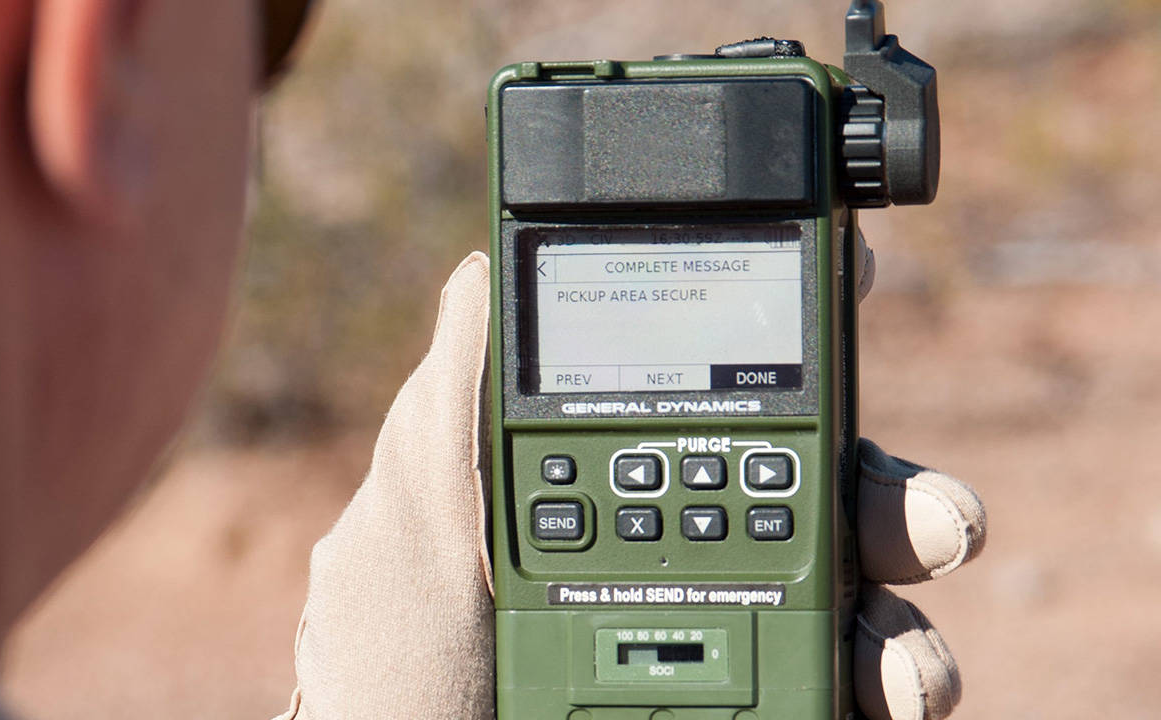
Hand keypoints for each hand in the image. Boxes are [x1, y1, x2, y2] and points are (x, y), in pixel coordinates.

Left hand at [274, 252, 985, 719]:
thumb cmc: (398, 655)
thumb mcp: (415, 512)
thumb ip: (458, 398)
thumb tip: (485, 270)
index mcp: (620, 481)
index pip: (734, 403)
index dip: (802, 353)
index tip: (857, 301)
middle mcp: (686, 550)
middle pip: (826, 500)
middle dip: (897, 502)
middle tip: (936, 528)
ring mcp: (719, 636)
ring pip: (854, 606)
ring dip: (907, 623)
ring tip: (902, 670)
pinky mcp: (746, 708)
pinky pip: (837, 695)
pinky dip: (879, 695)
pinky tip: (877, 704)